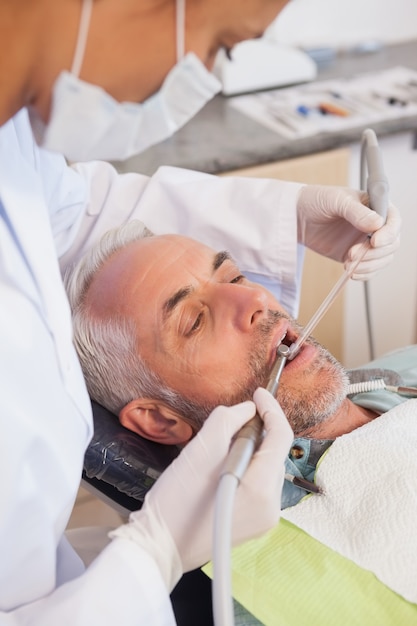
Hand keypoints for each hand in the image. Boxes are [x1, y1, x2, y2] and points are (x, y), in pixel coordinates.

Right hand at [110, 391, 292, 590]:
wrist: (160, 545)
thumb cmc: (176, 501)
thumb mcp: (200, 451)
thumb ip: (227, 421)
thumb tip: (246, 410)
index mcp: (261, 489)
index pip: (281, 437)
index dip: (270, 409)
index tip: (257, 393)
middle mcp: (271, 506)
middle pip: (274, 452)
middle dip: (256, 431)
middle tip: (229, 423)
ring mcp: (264, 518)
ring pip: (265, 466)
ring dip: (249, 449)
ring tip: (219, 449)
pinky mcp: (253, 522)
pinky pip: (257, 483)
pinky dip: (245, 467)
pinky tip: (221, 468)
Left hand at [297, 185, 400, 279]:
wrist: (296, 216)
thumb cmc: (317, 200)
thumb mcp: (336, 201)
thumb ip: (356, 212)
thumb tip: (377, 224)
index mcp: (375, 206)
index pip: (393, 221)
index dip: (388, 233)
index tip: (374, 241)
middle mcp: (374, 224)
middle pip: (391, 243)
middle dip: (376, 253)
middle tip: (353, 254)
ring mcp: (365, 241)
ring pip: (382, 258)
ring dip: (369, 265)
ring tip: (349, 265)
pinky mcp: (355, 255)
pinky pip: (369, 268)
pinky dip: (364, 273)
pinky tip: (352, 273)